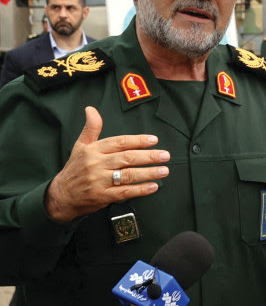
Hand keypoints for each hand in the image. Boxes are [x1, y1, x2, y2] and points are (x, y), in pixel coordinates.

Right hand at [44, 107, 170, 222]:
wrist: (61, 196)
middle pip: (127, 158)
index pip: (119, 142)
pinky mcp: (102, 196)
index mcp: (93, 150)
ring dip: (149, 173)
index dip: (138, 140)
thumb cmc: (75, 168)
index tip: (154, 140)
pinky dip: (140, 189)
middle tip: (165, 155)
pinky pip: (124, 192)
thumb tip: (91, 109)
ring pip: (128, 175)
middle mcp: (96, 164)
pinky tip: (153, 186)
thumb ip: (91, 128)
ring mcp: (99, 181)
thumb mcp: (80, 146)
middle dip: (148, 156)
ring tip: (164, 170)